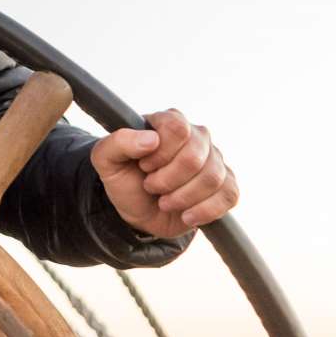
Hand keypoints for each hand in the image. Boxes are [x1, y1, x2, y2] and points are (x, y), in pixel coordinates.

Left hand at [89, 109, 238, 236]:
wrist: (139, 211)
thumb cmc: (125, 180)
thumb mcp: (106, 161)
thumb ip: (118, 142)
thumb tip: (151, 139)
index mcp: (169, 121)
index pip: (177, 128)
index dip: (159, 153)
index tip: (144, 165)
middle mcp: (197, 136)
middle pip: (194, 157)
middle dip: (167, 180)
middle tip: (151, 186)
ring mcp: (215, 160)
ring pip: (212, 178)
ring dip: (182, 198)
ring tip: (165, 201)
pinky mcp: (226, 184)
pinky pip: (229, 195)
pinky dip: (204, 211)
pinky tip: (186, 215)